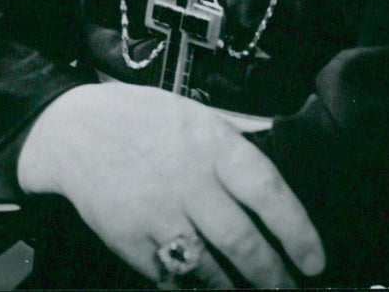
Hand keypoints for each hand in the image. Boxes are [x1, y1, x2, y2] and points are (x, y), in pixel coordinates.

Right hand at [17, 81, 324, 287]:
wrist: (74, 130)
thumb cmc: (141, 118)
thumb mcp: (194, 113)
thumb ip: (235, 138)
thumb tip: (277, 151)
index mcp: (211, 143)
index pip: (266, 191)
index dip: (297, 230)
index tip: (314, 258)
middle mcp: (189, 179)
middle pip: (243, 240)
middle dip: (273, 275)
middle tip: (289, 288)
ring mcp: (158, 213)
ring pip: (210, 268)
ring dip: (237, 289)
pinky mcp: (131, 241)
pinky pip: (172, 277)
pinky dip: (194, 287)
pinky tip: (209, 288)